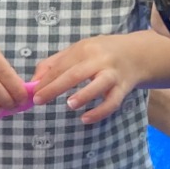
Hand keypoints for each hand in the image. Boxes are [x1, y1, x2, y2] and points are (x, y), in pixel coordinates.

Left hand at [32, 34, 155, 125]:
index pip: (61, 66)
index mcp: (85, 49)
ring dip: (84, 95)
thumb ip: (54, 64)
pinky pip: (112, 102)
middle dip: (55, 87)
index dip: (45, 80)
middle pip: (76, 74)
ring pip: (99, 85)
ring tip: (69, 105)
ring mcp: (113, 74)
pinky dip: (100, 112)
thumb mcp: (78, 51)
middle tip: (39, 100)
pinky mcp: (123, 88)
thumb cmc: (100, 54)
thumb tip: (34, 81)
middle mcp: (99, 60)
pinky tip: (85, 119)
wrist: (137, 54)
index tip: (32, 93)